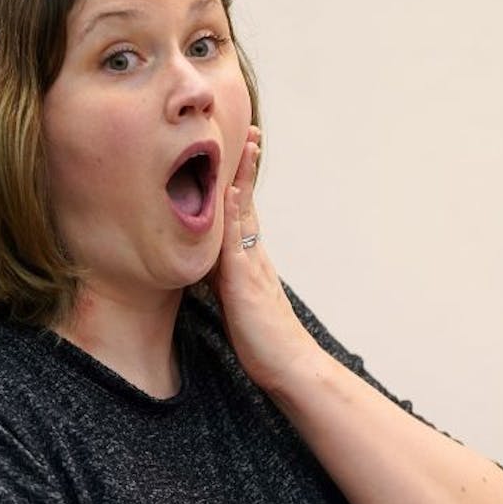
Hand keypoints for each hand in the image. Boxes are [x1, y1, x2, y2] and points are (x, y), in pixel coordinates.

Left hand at [209, 125, 320, 389]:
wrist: (291, 367)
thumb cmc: (267, 348)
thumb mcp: (240, 311)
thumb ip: (229, 292)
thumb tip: (211, 281)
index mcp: (251, 266)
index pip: (244, 220)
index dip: (242, 189)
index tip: (242, 159)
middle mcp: (255, 259)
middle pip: (248, 206)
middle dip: (247, 171)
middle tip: (251, 136)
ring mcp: (252, 266)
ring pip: (245, 215)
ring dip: (244, 179)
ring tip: (247, 146)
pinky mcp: (245, 281)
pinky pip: (237, 239)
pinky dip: (235, 212)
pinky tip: (232, 190)